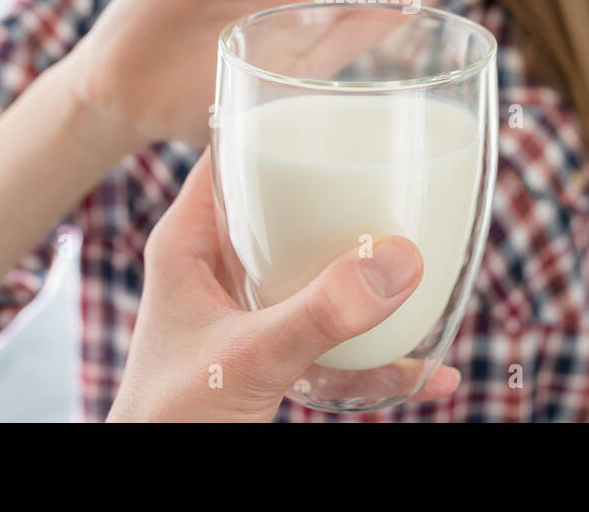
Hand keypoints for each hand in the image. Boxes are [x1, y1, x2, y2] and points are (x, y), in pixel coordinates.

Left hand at [106, 147, 462, 422]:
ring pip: (318, 277)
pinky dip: (381, 358)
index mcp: (191, 244)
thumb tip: (401, 262)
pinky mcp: (273, 362)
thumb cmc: (166, 420)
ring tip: (427, 270)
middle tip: (403, 186)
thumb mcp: (245, 356)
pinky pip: (335, 345)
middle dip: (347, 205)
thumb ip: (318, 313)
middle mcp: (220, 272)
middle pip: (288, 212)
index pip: (231, 158)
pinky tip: (430, 370)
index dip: (278, 129)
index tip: (343, 114)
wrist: (157, 492)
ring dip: (370, 280)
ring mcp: (248, 318)